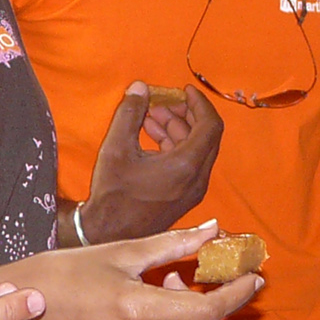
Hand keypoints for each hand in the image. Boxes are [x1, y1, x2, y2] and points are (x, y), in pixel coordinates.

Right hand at [20, 222, 261, 319]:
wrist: (18, 308)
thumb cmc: (64, 272)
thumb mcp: (122, 251)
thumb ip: (173, 244)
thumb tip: (214, 229)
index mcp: (137, 308)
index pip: (207, 309)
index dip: (237, 293)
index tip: (253, 276)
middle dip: (221, 303)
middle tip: (218, 275)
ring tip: (177, 287)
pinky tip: (160, 305)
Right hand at [78, 83, 222, 240]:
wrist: (108, 233)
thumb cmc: (113, 193)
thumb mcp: (116, 147)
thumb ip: (130, 113)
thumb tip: (140, 87)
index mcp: (186, 165)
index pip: (210, 125)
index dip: (200, 103)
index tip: (185, 90)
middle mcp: (197, 179)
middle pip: (206, 136)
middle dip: (187, 114)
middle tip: (164, 102)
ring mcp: (193, 190)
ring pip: (197, 150)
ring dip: (179, 129)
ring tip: (152, 115)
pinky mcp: (184, 196)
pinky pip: (189, 163)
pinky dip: (176, 145)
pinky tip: (151, 134)